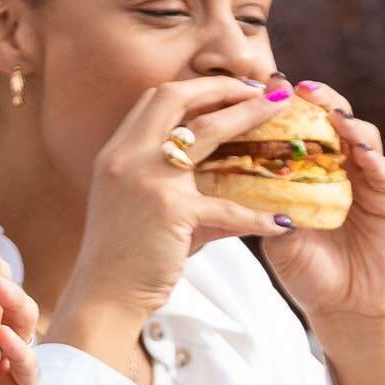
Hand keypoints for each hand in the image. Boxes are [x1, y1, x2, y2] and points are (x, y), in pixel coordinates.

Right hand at [52, 75, 285, 375]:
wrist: (103, 297)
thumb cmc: (122, 259)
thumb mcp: (142, 212)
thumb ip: (181, 193)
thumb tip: (233, 194)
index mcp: (117, 153)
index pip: (156, 99)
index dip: (195, 87)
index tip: (228, 90)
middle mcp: (127, 157)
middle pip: (176, 96)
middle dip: (221, 86)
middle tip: (258, 88)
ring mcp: (147, 179)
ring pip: (204, 131)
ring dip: (246, 115)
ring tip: (279, 111)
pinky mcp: (170, 210)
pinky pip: (226, 206)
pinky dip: (257, 215)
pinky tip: (282, 222)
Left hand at [258, 83, 384, 340]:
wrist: (342, 308)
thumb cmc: (307, 272)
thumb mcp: (278, 237)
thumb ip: (265, 206)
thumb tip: (234, 176)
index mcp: (312, 169)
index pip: (302, 126)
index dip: (287, 106)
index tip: (267, 87)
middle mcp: (342, 166)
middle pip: (335, 119)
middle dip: (320, 100)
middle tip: (300, 88)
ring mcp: (369, 179)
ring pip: (363, 136)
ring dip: (348, 122)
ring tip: (333, 115)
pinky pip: (384, 171)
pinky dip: (373, 158)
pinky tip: (360, 151)